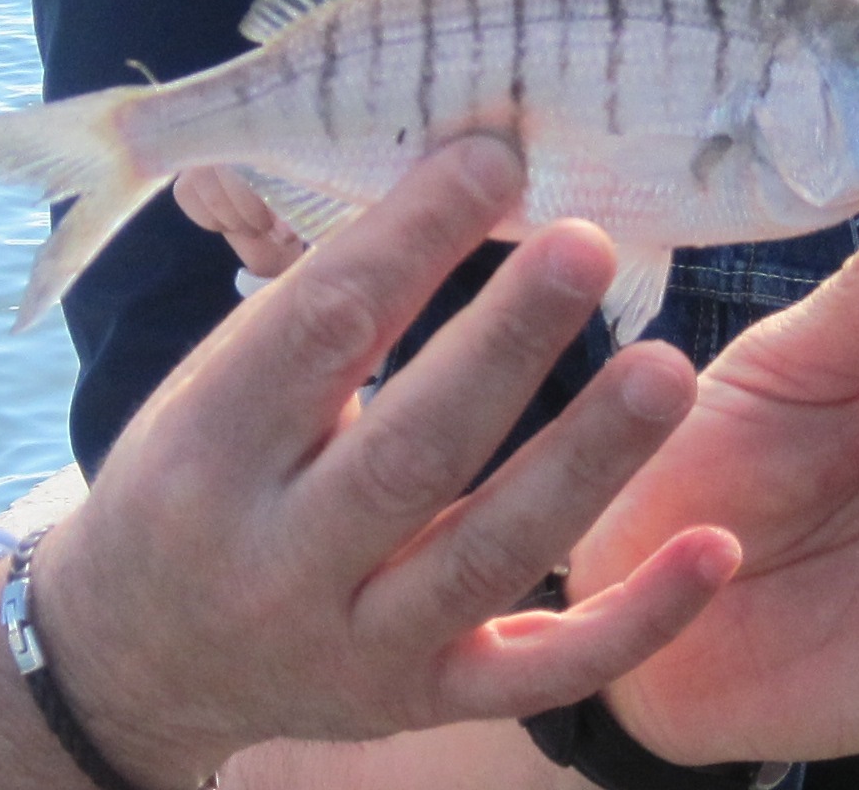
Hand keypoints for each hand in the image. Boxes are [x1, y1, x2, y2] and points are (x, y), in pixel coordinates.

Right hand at [32, 138, 738, 788]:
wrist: (145, 661)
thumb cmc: (198, 482)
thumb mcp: (214, 389)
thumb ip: (326, 307)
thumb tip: (461, 172)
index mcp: (208, 458)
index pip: (317, 334)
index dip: (409, 242)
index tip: (494, 158)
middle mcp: (279, 565)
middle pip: (407, 452)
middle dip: (504, 346)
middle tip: (589, 245)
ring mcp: (360, 648)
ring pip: (486, 556)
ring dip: (585, 463)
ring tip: (667, 371)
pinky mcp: (428, 701)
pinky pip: (541, 673)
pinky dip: (634, 619)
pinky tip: (713, 547)